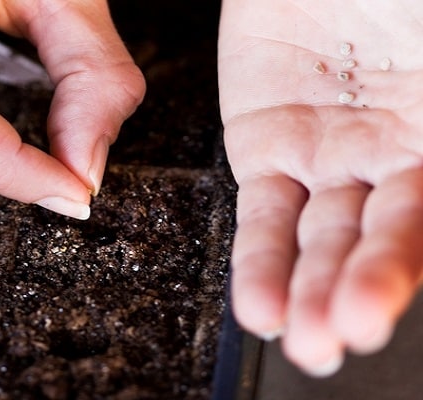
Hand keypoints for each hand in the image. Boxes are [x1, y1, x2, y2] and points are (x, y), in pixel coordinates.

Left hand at [219, 0, 422, 375]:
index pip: (415, 228)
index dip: (393, 273)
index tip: (368, 318)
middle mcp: (383, 162)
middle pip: (364, 243)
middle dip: (343, 294)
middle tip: (324, 342)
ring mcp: (321, 159)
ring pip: (310, 238)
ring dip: (299, 289)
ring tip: (290, 334)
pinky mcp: (264, 148)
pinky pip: (261, 213)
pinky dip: (257, 258)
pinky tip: (257, 303)